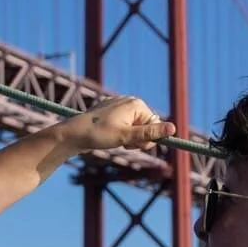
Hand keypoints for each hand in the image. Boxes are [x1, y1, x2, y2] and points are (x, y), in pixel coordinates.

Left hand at [58, 95, 175, 155]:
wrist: (74, 133)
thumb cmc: (99, 134)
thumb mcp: (127, 137)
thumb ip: (150, 133)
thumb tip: (173, 128)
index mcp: (137, 104)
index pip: (155, 125)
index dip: (147, 139)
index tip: (132, 145)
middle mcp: (130, 101)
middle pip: (146, 126)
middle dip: (138, 138)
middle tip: (123, 144)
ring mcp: (120, 105)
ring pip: (136, 127)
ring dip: (129, 138)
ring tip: (114, 139)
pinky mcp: (112, 112)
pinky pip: (125, 125)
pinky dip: (121, 134)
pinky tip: (109, 136)